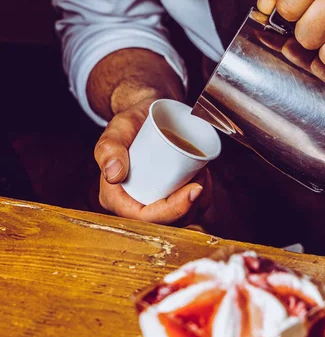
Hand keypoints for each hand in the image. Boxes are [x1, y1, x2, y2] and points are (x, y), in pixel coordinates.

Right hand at [93, 97, 211, 224]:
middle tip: (202, 177)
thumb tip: (114, 175)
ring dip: (199, 202)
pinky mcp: (168, 196)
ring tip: (202, 173)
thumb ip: (109, 148)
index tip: (194, 190)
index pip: (146, 217)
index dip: (172, 211)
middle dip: (191, 206)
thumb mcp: (118, 129)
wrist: (148, 114)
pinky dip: (202, 198)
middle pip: (168, 222)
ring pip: (182, 218)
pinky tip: (204, 180)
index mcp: (116, 198)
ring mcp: (153, 202)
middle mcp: (134, 205)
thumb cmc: (131, 122)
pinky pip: (188, 209)